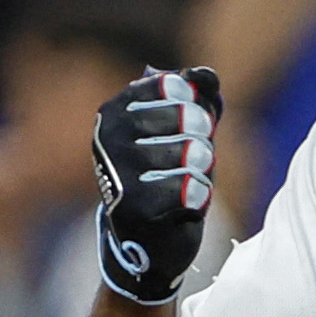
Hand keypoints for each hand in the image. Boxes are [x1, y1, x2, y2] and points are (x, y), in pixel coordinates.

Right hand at [92, 64, 222, 305]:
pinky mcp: (134, 208)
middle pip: (188, 117)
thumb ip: (198, 98)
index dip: (196, 106)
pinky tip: (183, 207)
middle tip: (191, 159)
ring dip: (202, 172)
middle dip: (203, 140)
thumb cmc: (169, 177)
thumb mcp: (185, 133)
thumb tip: (207, 75)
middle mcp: (108, 136)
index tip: (190, 125)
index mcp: (115, 110)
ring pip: (194, 153)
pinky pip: (193, 190)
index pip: (174, 86)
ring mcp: (118, 172)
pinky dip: (199, 198)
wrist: (150, 241)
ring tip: (184, 184)